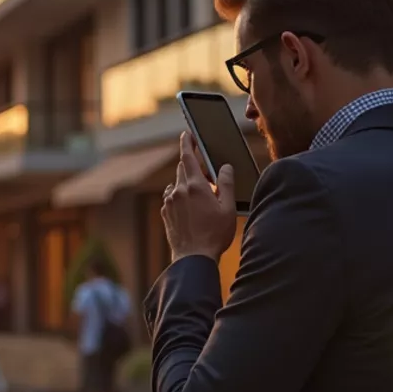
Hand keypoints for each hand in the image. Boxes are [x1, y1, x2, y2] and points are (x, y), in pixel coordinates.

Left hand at [162, 132, 237, 262]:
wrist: (193, 258)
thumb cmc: (214, 235)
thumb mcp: (228, 208)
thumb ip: (226, 184)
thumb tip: (225, 167)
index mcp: (195, 186)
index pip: (189, 156)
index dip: (188, 142)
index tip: (187, 133)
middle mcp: (178, 191)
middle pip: (183, 169)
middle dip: (194, 167)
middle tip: (207, 175)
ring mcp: (169, 202)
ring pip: (177, 183)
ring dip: (187, 184)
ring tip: (202, 197)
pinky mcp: (165, 213)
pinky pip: (172, 197)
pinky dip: (180, 196)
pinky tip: (191, 208)